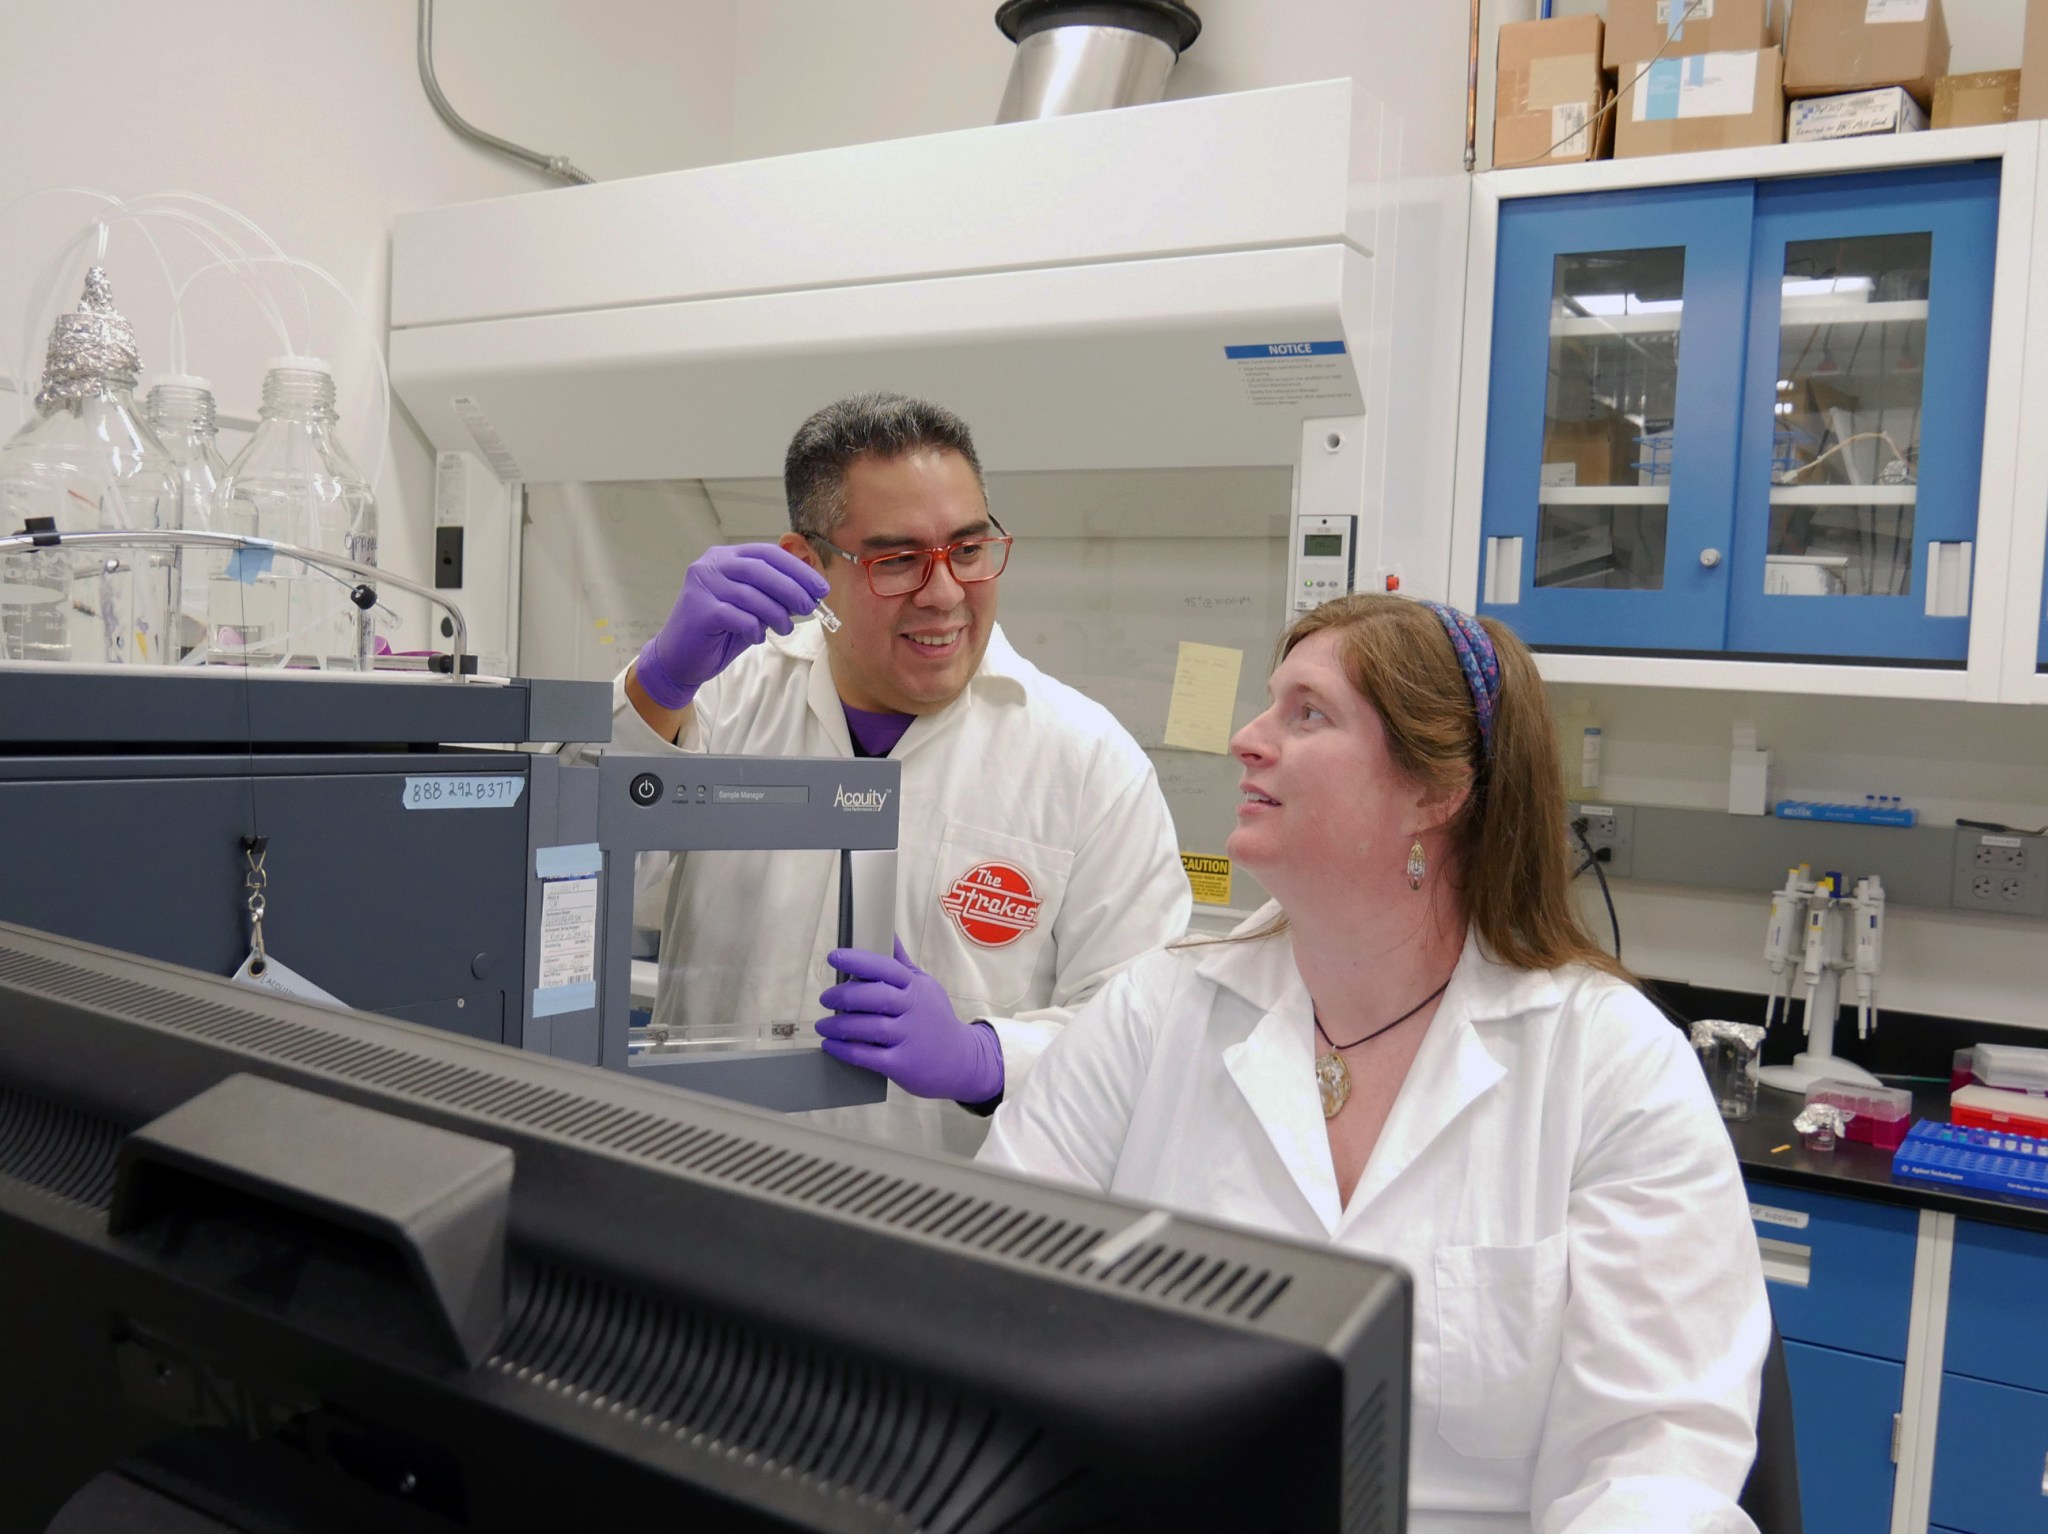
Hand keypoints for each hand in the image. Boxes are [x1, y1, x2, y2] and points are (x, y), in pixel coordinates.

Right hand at [635, 544, 829, 708]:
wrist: (679, 659)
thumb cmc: (718, 632)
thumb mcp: (750, 607)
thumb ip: (772, 595)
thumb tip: (809, 592)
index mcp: (725, 557)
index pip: (768, 554)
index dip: (798, 570)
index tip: (820, 587)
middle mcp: (710, 565)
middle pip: (761, 570)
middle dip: (792, 589)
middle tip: (810, 607)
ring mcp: (702, 586)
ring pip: (752, 595)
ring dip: (776, 613)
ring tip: (785, 628)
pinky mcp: (699, 610)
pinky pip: (739, 616)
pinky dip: (754, 628)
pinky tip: (756, 637)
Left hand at [814, 940, 1003, 1103]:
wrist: (962, 1061)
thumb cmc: (935, 1020)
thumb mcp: (925, 987)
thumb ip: (902, 963)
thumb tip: (888, 932)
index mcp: (915, 987)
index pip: (886, 968)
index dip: (859, 961)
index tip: (834, 957)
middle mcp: (913, 1009)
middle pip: (875, 996)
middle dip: (844, 995)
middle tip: (826, 998)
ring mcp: (909, 1037)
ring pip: (868, 1027)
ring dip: (839, 1025)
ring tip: (823, 1026)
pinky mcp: (902, 1064)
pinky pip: (867, 1055)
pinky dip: (845, 1050)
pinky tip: (831, 1045)